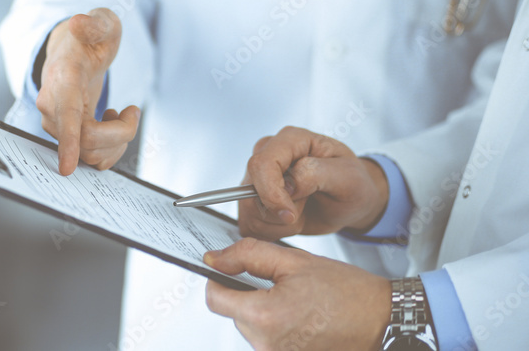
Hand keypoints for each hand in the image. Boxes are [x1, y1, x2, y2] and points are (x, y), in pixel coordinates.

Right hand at [36, 8, 140, 174]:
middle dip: (120, 133)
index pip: (64, 113)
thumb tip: (79, 22)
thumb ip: (95, 22)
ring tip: (122, 114)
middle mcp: (52, 105)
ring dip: (117, 140)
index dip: (68, 141)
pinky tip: (111, 124)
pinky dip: (111, 149)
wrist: (73, 51)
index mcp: (62, 78)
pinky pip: (91, 158)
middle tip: (132, 111)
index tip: (67, 167)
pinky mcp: (65, 135)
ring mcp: (56, 123)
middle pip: (85, 140)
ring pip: (89, 153)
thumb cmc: (90, 38)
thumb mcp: (102, 23)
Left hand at [205, 238, 389, 350]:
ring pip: (252, 327)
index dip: (220, 279)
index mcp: (264, 317)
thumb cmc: (347, 292)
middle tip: (282, 284)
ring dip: (265, 312)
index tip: (231, 271)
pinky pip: (269, 341)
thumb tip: (214, 258)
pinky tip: (302, 317)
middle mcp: (267, 345)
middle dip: (249, 295)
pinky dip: (279, 327)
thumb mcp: (293, 260)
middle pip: (234, 314)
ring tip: (297, 301)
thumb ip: (247, 255)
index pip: (215, 299)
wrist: (384, 321)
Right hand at [238, 126, 388, 239]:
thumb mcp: (348, 177)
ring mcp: (259, 175)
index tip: (290, 214)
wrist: (349, 203)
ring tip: (300, 215)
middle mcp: (270, 153)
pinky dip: (272, 230)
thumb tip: (287, 184)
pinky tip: (290, 221)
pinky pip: (250, 221)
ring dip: (276, 223)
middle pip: (250, 188)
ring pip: (248, 208)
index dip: (272, 193)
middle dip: (277, 212)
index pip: (262, 163)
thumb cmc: (352, 184)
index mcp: (292, 140)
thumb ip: (316, 173)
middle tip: (301, 213)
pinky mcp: (255, 196)